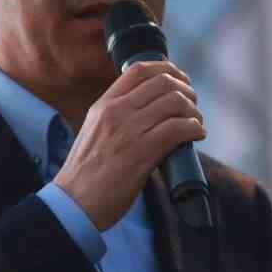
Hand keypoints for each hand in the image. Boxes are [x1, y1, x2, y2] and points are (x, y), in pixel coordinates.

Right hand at [54, 61, 204, 230]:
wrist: (74, 202)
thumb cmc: (86, 173)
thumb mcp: (95, 131)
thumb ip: (117, 116)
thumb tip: (150, 110)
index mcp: (103, 105)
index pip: (139, 69)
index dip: (166, 69)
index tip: (179, 79)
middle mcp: (116, 111)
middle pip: (163, 82)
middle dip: (186, 90)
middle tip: (192, 104)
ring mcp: (130, 131)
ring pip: (175, 102)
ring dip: (193, 111)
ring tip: (196, 123)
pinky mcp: (143, 153)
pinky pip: (178, 129)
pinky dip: (194, 129)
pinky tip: (197, 136)